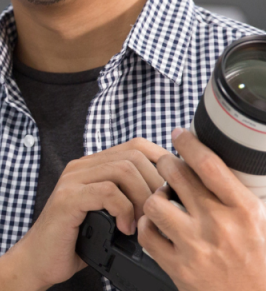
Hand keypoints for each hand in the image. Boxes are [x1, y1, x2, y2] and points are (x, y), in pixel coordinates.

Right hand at [12, 137, 169, 288]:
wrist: (40, 260)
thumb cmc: (78, 241)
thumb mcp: (110, 214)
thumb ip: (129, 197)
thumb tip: (170, 195)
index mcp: (93, 166)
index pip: (136, 145)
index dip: (161, 162)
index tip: (173, 189)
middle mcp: (82, 167)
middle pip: (134, 155)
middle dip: (155, 184)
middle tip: (160, 213)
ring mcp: (72, 180)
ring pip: (123, 169)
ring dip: (142, 198)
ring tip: (143, 222)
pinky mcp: (67, 198)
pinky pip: (107, 191)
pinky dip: (124, 211)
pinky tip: (125, 229)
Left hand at [138, 128, 265, 290]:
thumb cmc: (260, 261)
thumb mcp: (262, 221)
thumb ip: (239, 193)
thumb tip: (215, 163)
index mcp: (243, 210)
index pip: (210, 165)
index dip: (190, 143)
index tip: (180, 134)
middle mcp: (218, 225)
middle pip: (175, 175)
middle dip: (166, 163)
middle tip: (167, 166)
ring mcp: (196, 247)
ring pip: (154, 202)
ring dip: (155, 196)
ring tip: (163, 200)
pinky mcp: (178, 267)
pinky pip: (147, 233)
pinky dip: (147, 226)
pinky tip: (157, 226)